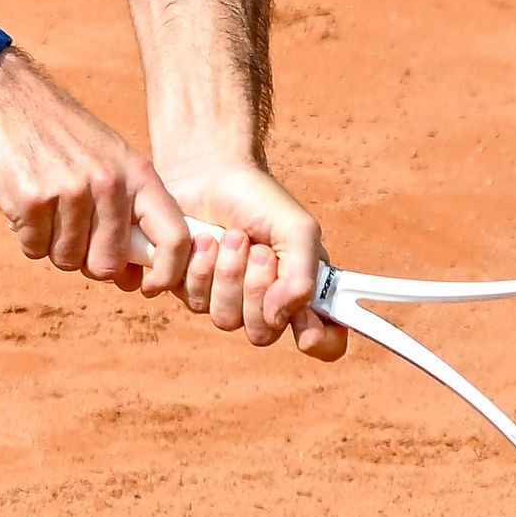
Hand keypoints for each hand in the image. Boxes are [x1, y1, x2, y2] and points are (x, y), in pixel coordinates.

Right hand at [0, 50, 193, 294]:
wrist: (7, 100)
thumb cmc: (63, 138)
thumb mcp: (111, 160)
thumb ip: (129, 213)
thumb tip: (136, 279)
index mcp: (138, 175)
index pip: (174, 237)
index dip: (167, 272)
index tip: (147, 285)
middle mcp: (108, 184)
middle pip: (108, 264)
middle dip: (87, 261)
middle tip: (72, 233)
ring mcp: (70, 193)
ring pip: (66, 260)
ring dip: (52, 245)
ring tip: (48, 208)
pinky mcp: (32, 201)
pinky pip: (34, 249)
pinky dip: (27, 236)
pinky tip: (27, 203)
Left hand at [161, 160, 347, 359]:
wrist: (209, 175)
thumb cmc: (259, 200)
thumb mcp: (296, 228)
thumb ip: (301, 274)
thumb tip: (282, 315)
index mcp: (301, 291)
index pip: (322, 339)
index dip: (320, 342)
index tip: (310, 332)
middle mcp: (266, 304)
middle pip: (263, 333)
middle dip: (258, 288)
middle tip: (259, 249)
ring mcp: (227, 301)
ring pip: (226, 319)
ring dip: (228, 274)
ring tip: (231, 236)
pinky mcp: (193, 291)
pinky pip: (195, 303)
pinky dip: (201, 268)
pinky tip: (204, 242)